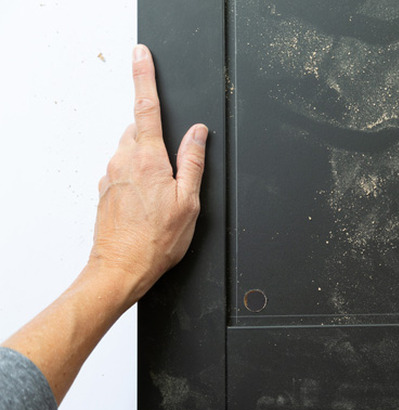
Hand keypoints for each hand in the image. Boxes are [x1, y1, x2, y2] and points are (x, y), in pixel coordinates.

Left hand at [90, 44, 207, 300]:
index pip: (147, 108)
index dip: (144, 77)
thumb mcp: (189, 202)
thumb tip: (198, 133)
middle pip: (138, 129)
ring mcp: (111, 174)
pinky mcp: (105, 189)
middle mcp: (123, 161)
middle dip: (155, 134)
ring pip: (131, 150)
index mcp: (148, 159)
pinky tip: (148, 203)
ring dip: (147, 159)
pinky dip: (137, 176)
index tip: (141, 55)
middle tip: (171, 169)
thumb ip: (193, 161)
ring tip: (161, 196)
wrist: (120, 269)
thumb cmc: (156, 241)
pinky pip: (124, 170)